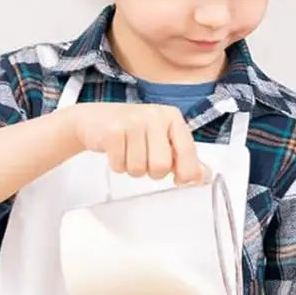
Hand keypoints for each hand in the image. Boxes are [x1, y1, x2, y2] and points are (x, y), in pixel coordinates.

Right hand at [70, 103, 206, 183]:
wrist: (93, 120)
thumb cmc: (133, 132)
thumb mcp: (162, 139)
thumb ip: (184, 157)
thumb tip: (203, 177)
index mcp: (172, 117)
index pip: (188, 151)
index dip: (186, 171)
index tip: (181, 179)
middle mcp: (155, 115)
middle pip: (162, 166)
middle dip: (153, 172)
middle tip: (145, 160)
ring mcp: (133, 121)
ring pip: (140, 169)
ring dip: (133, 169)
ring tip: (129, 153)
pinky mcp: (112, 131)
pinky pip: (120, 166)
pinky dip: (117, 165)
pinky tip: (116, 151)